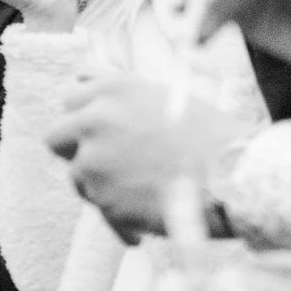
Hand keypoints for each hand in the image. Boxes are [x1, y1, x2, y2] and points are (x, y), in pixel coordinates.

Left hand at [42, 68, 251, 241]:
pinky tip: (148, 210)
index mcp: (114, 89)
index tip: (95, 129)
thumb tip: (83, 78)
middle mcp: (95, 120)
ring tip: (146, 187)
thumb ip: (121, 95)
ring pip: (77, 175)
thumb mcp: (167, 97)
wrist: (235, 178)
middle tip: (104, 161)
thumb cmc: (212, 137)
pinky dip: (118, 212)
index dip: (83, 115)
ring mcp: (92, 160)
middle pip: (55, 137)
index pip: (70, 97)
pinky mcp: (99, 196)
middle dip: (75, 150)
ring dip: (101, 182)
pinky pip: (99, 206)